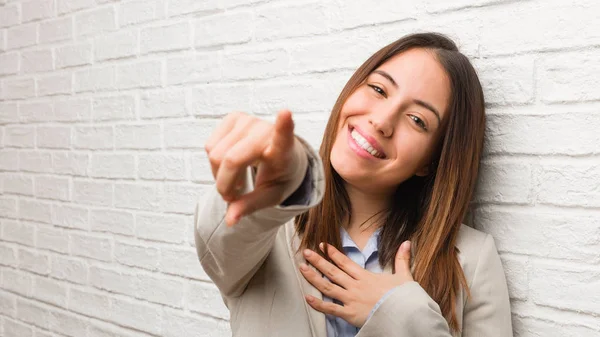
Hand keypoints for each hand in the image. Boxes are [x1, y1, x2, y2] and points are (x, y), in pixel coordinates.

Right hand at [205, 110, 307, 226]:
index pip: (284, 136)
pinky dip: (215, 163)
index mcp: (283, 150)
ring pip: (214, 155)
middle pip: (229, 160)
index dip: (283, 125)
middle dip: (224, 185)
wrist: (280, 155)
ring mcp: (248, 120)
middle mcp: (265, 130)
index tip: (286, 113)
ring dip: (219, 175)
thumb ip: (250, 206)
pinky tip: (230, 165)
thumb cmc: (278, 176)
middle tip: (234, 197)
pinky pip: (209, 146)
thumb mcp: (270, 197)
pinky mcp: (234, 117)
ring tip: (235, 181)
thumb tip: (229, 221)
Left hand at [299, 241, 413, 327]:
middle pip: (333, 271)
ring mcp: (351, 299)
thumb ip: (402, 259)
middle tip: (306, 252)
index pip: (345, 262)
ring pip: (328, 286)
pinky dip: (318, 304)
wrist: (406, 315)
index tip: (322, 246)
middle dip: (318, 261)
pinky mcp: (350, 313)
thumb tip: (407, 242)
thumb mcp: (404, 276)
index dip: (333, 253)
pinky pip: (331, 308)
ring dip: (314, 277)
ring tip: (302, 268)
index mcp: (366, 277)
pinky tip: (307, 297)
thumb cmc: (404, 298)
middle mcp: (356, 286)